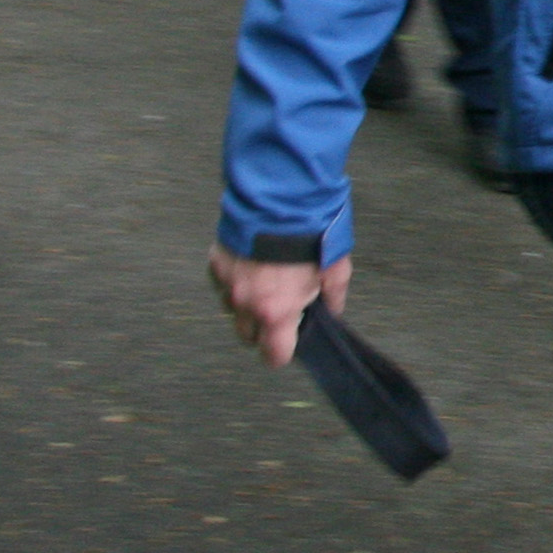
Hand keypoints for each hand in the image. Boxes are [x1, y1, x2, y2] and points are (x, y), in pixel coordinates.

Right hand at [210, 243, 347, 370]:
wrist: (283, 197)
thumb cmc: (312, 235)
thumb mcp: (336, 270)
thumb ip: (332, 298)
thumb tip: (331, 311)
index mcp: (275, 312)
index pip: (273, 355)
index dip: (281, 352)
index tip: (287, 343)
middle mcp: (246, 303)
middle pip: (248, 334)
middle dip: (262, 327)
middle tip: (279, 308)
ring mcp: (227, 283)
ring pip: (233, 307)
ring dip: (246, 301)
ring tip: (267, 278)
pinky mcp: (216, 262)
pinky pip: (224, 281)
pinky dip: (236, 277)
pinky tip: (253, 261)